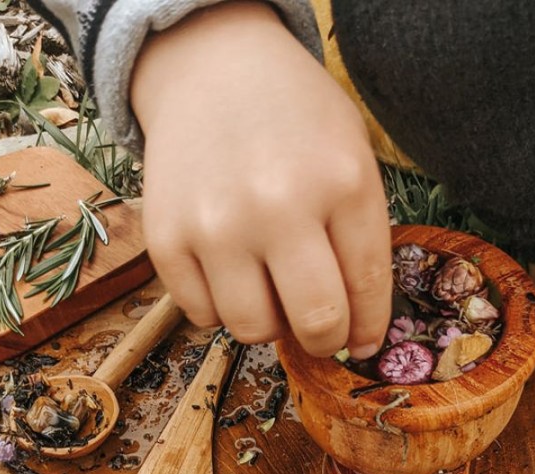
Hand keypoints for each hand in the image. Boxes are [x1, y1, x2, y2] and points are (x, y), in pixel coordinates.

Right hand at [131, 1, 390, 357]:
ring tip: (268, 287)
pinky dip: (220, 306)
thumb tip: (355, 330)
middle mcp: (278, 206)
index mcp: (342, 182)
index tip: (362, 343)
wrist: (212, 69)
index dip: (368, 329)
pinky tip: (227, 269)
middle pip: (315, 323)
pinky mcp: (166, 238)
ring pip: (252, 329)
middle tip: (320, 331)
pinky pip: (201, 316)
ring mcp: (215, 225)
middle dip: (325, 340)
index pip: (367, 289)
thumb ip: (361, 239)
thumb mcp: (351, 157)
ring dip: (268, 322)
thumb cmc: (294, 120)